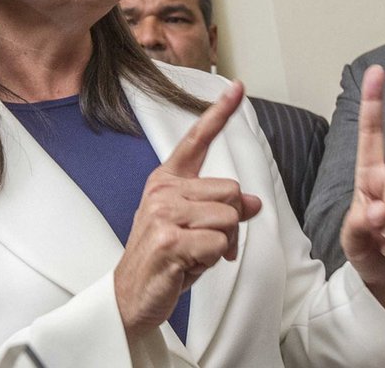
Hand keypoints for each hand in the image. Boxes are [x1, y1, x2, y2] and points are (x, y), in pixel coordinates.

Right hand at [115, 82, 262, 340]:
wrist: (131, 296)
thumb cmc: (164, 260)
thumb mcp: (195, 228)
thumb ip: (221, 208)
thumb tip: (253, 202)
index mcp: (167, 180)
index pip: (197, 140)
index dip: (219, 112)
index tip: (237, 87)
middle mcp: (163, 190)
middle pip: (232, 190)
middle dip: (230, 222)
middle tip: (205, 243)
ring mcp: (163, 213)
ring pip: (230, 217)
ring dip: (223, 244)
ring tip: (196, 254)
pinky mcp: (168, 239)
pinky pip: (220, 242)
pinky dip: (214, 259)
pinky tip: (189, 265)